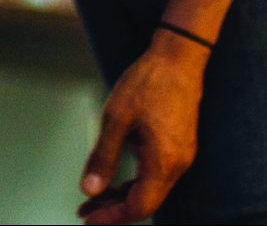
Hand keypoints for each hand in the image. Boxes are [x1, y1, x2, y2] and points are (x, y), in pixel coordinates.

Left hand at [78, 33, 207, 223]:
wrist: (179, 57)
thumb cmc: (148, 82)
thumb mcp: (117, 117)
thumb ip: (104, 157)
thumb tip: (89, 190)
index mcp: (164, 163)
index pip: (138, 208)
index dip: (111, 218)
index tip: (86, 218)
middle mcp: (178, 165)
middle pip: (145, 203)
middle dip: (113, 210)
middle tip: (85, 209)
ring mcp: (182, 156)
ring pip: (151, 191)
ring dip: (123, 196)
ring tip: (95, 196)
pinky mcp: (180, 147)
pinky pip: (157, 176)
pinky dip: (136, 182)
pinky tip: (117, 178)